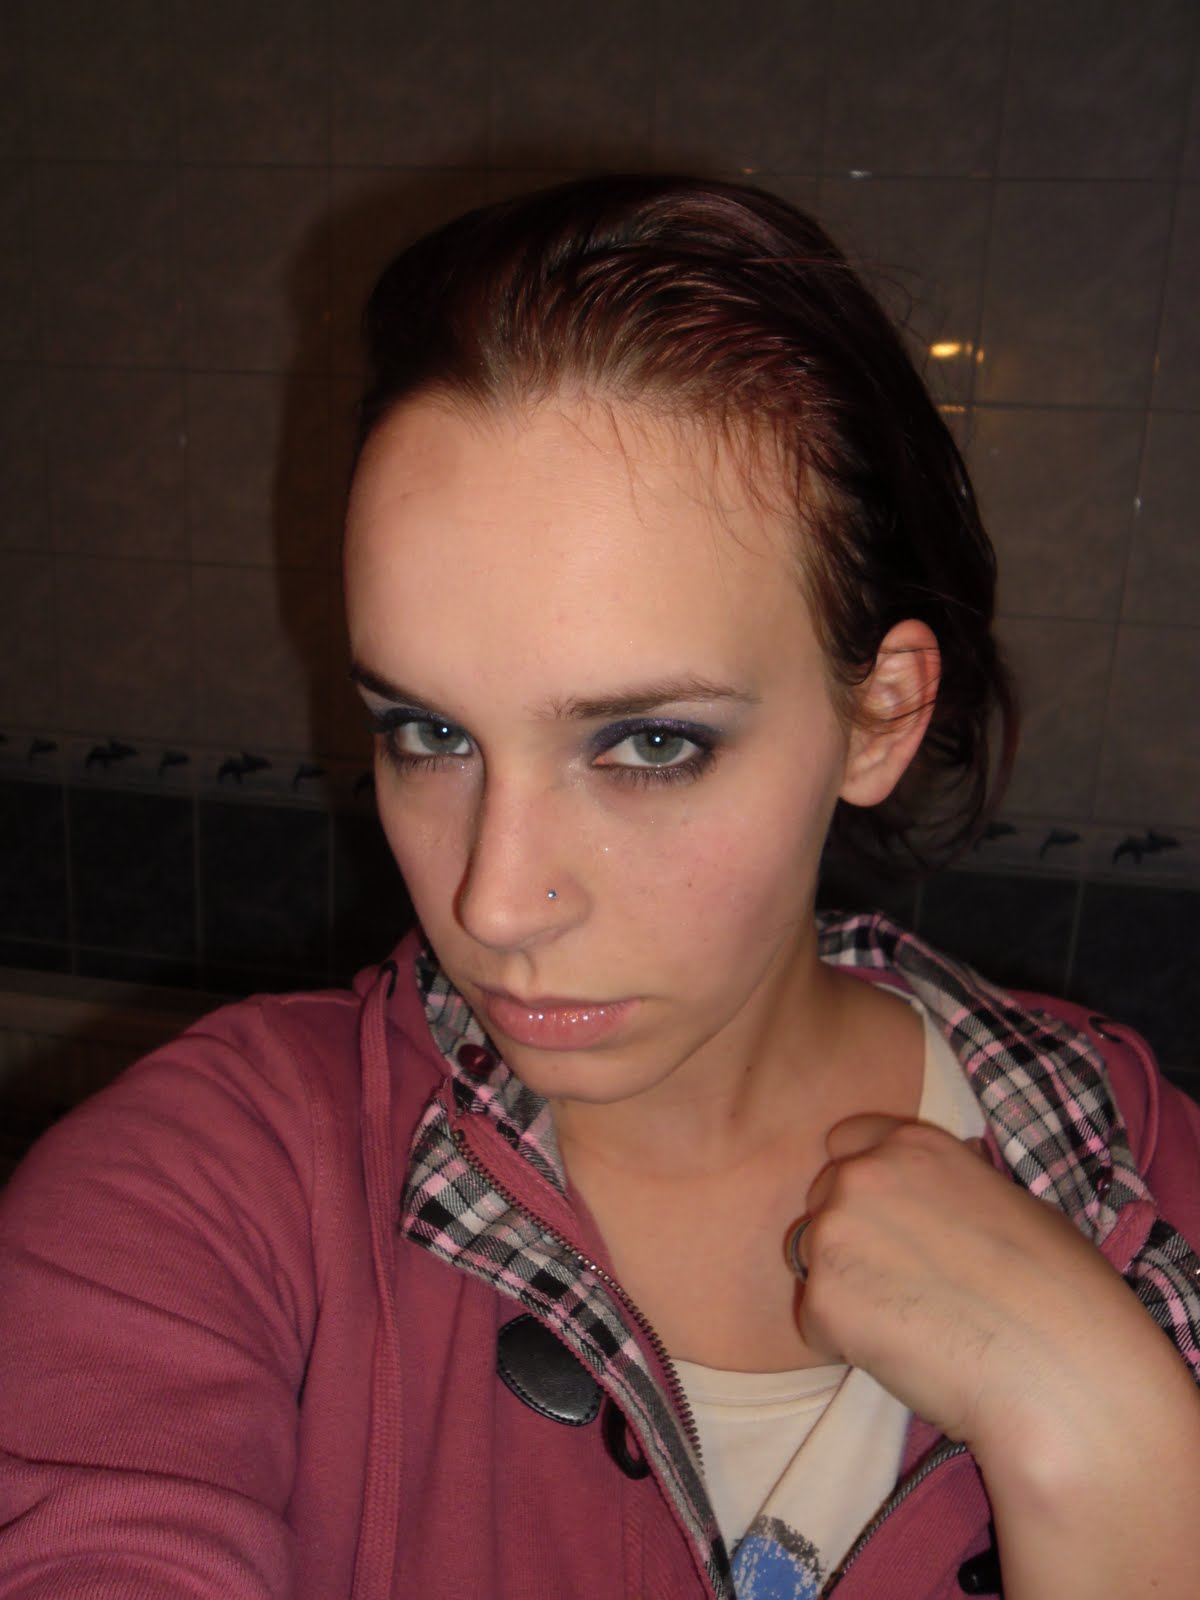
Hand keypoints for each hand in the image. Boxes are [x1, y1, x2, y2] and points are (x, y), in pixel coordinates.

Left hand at [787, 1114, 1159, 1459]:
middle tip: (909, 1286)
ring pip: (813, 1259)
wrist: (1062, 1372)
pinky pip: (815, 1321)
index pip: (847, 1143)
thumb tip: (932, 1196)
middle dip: (852, 1239)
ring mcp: (835, 1234)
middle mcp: (863, 1175)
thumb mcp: (1012, 1201)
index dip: (866, 1185)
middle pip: (824, 1202)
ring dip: (845, 1288)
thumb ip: (950, 1188)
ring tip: (912, 1324)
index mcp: (913, 1145)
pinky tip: (905, 1355)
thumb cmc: (1061, 1291)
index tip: (888, 1220)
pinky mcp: (821, 1301)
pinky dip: (845, 1343)